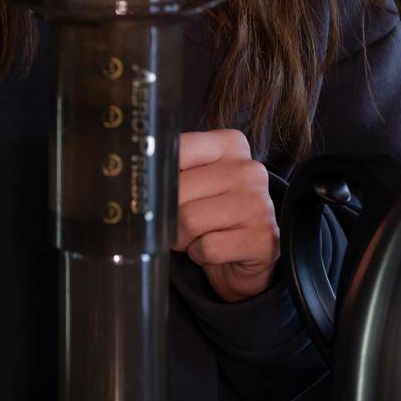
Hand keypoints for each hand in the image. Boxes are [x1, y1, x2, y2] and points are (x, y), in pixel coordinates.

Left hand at [173, 129, 279, 302]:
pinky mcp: (260, 239)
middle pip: (179, 189)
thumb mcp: (197, 179)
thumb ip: (174, 168)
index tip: (160, 188)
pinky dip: (201, 255)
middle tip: (181, 221)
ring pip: (189, 220)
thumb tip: (141, 177)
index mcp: (231, 145)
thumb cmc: (215, 212)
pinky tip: (215, 250)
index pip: (178, 148)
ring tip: (197, 236)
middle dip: (170, 214)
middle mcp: (249, 170)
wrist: (250, 252)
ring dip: (184, 237)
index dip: (159, 176)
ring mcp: (258, 204)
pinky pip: (207, 248)